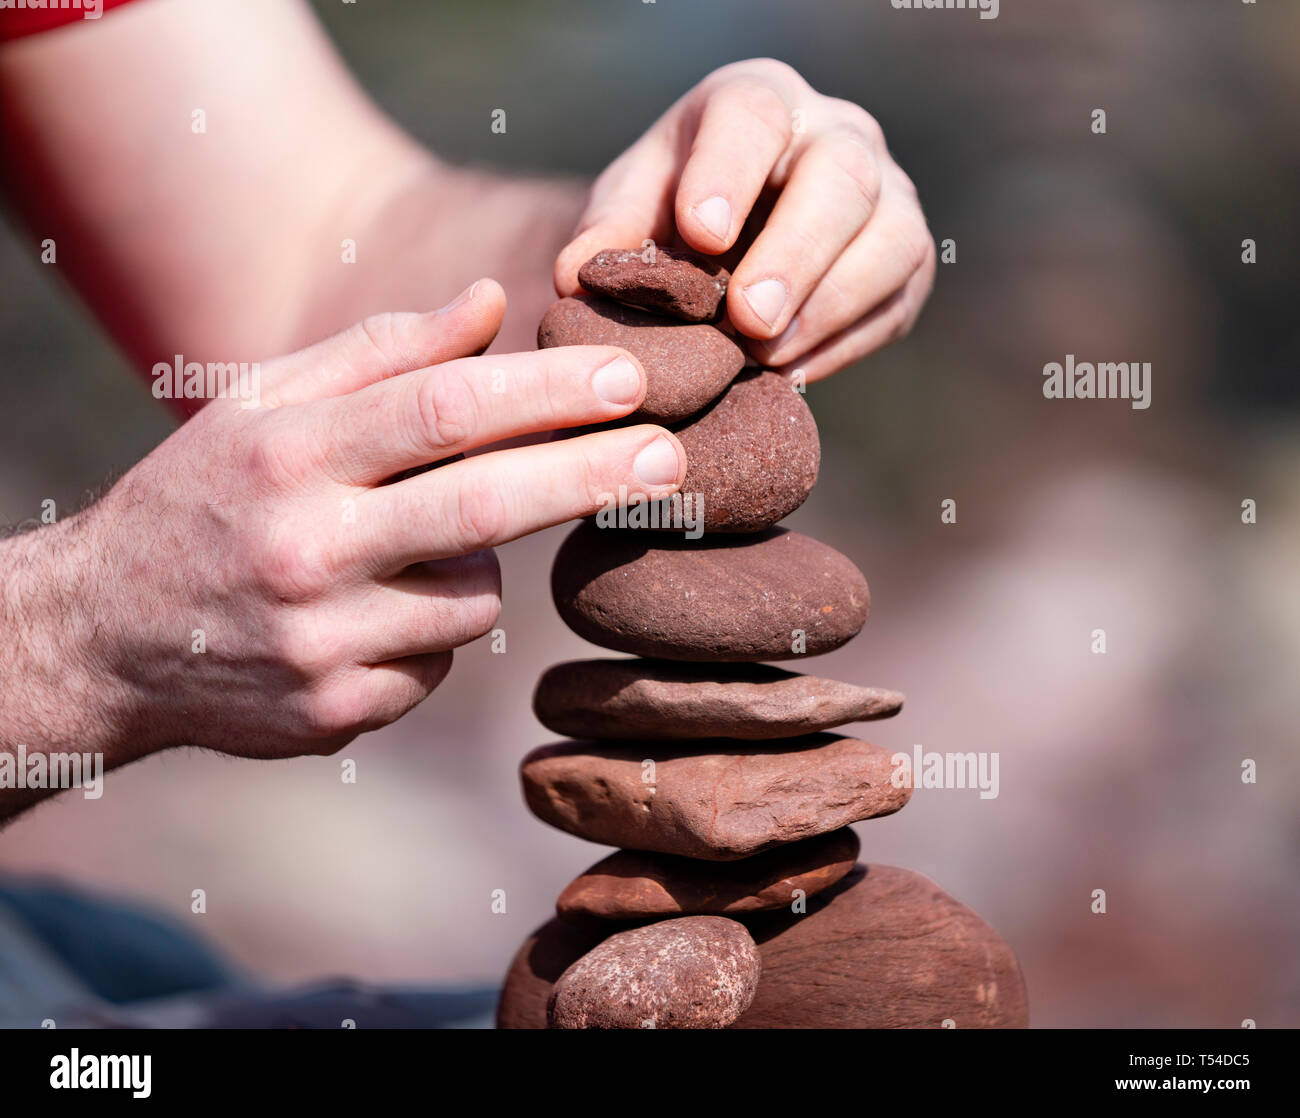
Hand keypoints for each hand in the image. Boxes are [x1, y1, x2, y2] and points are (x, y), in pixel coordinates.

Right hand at [7, 280, 683, 766]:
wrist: (104, 637)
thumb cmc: (206, 497)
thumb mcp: (263, 404)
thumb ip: (381, 352)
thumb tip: (493, 303)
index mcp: (284, 456)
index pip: (440, 412)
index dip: (546, 394)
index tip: (629, 380)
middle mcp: (302, 551)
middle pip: (481, 509)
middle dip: (588, 477)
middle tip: (671, 457)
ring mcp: (319, 644)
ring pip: (473, 601)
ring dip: (473, 569)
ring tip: (397, 554)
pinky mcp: (336, 713)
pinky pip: (438, 665)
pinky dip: (428, 633)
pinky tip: (363, 618)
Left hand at [556, 58, 934, 381]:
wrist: (735, 239)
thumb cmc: (675, 211)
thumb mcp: (632, 209)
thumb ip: (606, 235)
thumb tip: (575, 279)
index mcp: (758, 101)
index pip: (753, 115)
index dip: (730, 173)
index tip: (700, 235)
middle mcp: (837, 133)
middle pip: (842, 175)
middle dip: (795, 252)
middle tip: (747, 318)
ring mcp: (887, 196)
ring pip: (891, 239)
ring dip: (828, 306)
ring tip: (763, 355)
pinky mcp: (906, 263)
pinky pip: (895, 302)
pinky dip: (844, 343)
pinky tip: (791, 372)